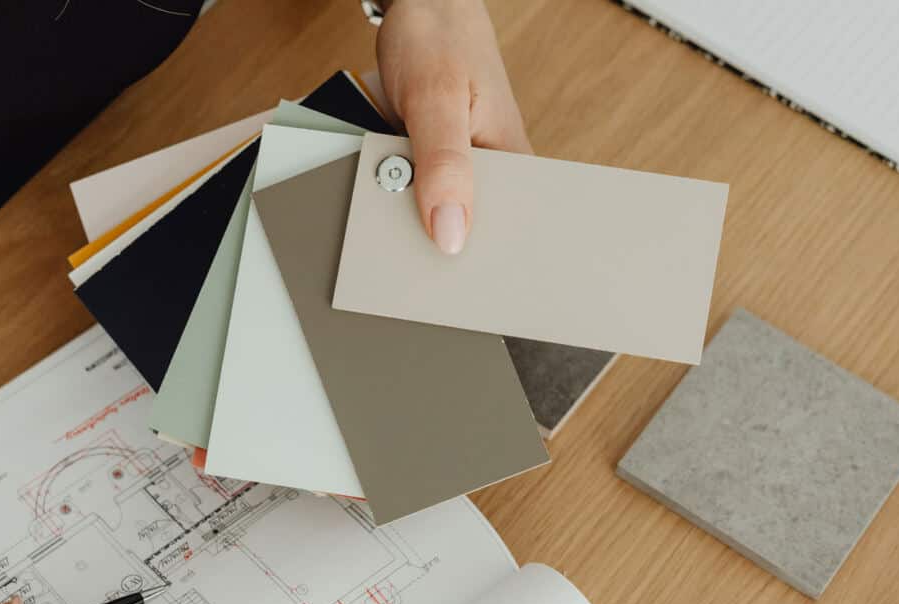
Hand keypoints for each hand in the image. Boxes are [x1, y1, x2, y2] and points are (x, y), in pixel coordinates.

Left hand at [375, 0, 531, 253]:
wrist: (419, 8)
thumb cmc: (438, 39)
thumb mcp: (435, 100)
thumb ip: (444, 165)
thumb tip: (452, 234)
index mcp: (514, 161)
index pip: (505, 230)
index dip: (474, 258)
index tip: (444, 280)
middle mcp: (492, 169)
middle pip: (464, 227)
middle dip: (431, 236)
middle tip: (404, 243)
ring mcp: (461, 168)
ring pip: (433, 213)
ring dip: (406, 214)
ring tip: (391, 214)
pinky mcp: (434, 163)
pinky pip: (414, 191)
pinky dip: (395, 192)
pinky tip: (384, 193)